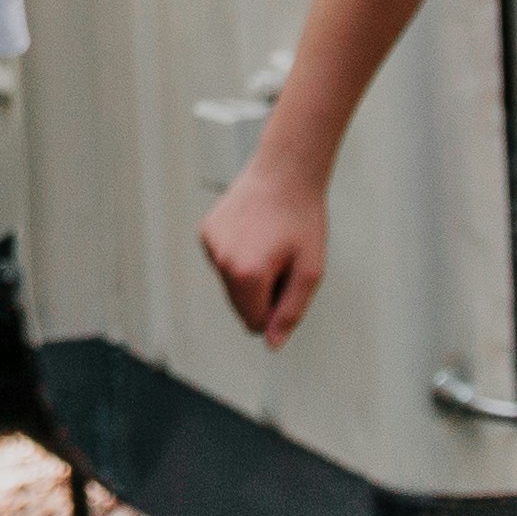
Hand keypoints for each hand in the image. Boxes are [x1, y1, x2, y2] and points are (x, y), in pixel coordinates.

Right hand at [198, 157, 328, 346]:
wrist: (285, 172)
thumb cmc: (303, 219)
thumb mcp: (310, 272)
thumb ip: (290, 312)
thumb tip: (272, 343)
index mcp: (247, 274)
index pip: (254, 322)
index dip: (277, 309)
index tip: (290, 282)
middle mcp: (221, 262)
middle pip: (240, 306)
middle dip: (262, 293)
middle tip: (283, 261)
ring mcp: (210, 245)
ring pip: (230, 284)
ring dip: (250, 274)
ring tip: (270, 243)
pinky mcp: (206, 232)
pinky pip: (223, 262)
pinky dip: (238, 256)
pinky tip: (255, 233)